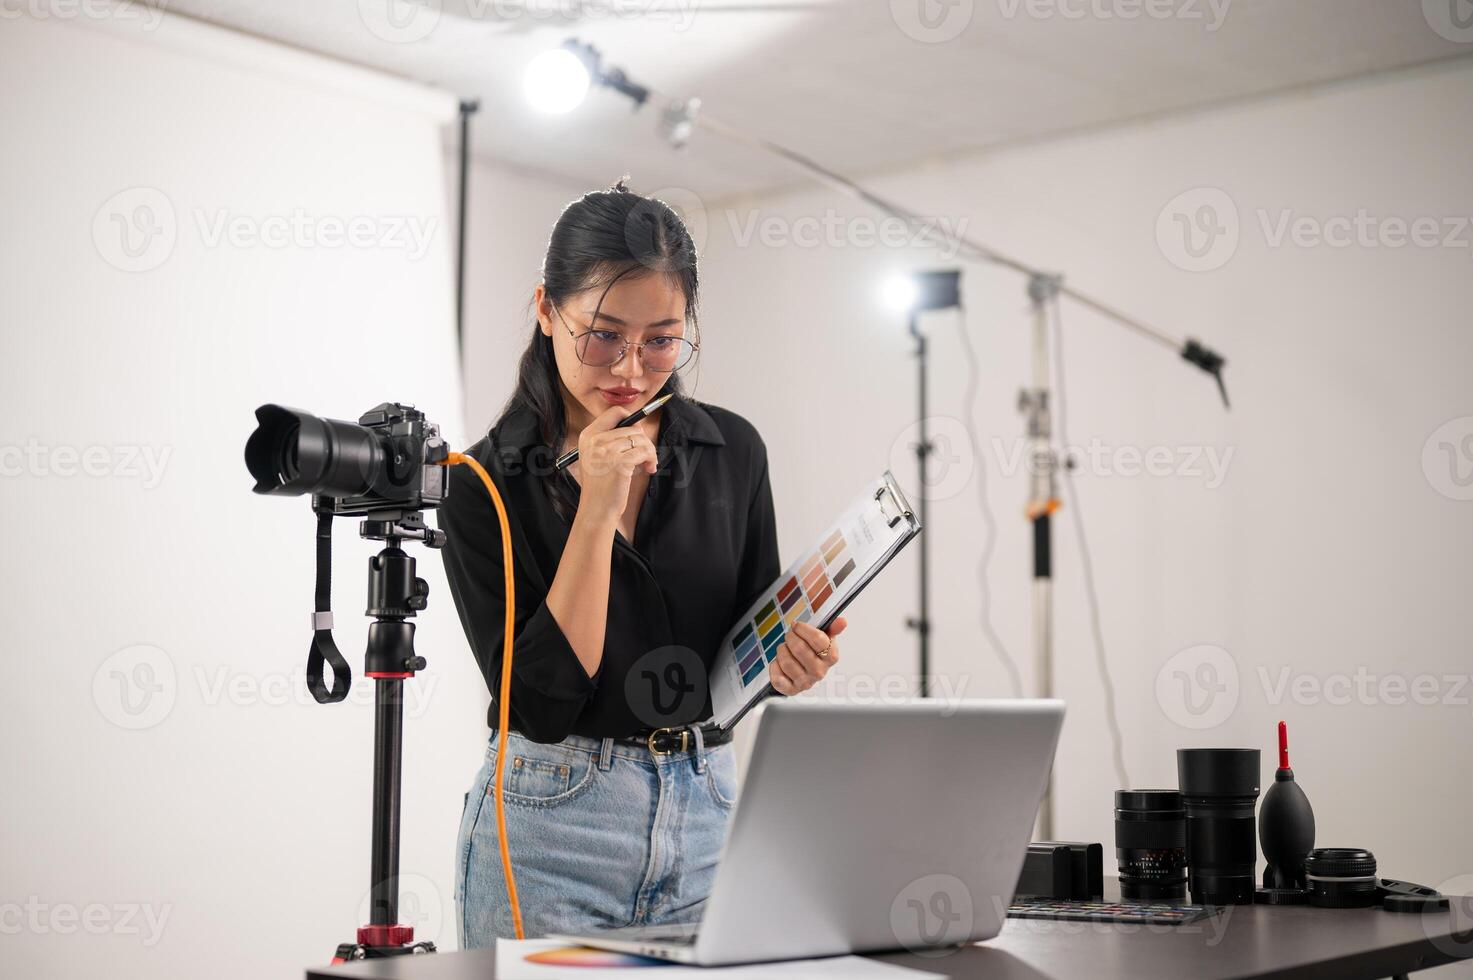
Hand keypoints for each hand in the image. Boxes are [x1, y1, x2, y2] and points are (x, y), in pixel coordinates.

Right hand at [571, 406, 657, 526]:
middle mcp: (595, 440)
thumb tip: (638, 426)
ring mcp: (607, 451)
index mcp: (588, 435)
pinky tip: (649, 469)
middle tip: (646, 455)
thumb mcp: (596, 457)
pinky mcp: (620, 463)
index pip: (614, 412)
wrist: (596, 509)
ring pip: (641, 439)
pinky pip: (645, 451)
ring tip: (648, 464)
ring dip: (650, 451)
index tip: (638, 434)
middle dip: (644, 441)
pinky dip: (651, 459)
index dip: (631, 420)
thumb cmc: (600, 485)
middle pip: (633, 427)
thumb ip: (610, 439)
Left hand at [769, 618, 846, 695]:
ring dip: (781, 650)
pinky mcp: (791, 690)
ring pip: (786, 661)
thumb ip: (832, 627)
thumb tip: (842, 622)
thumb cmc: (812, 650)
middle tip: (789, 636)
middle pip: (799, 648)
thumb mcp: (823, 636)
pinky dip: (774, 667)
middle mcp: (820, 671)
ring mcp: (806, 682)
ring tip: (785, 649)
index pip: (818, 639)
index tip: (797, 625)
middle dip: (790, 638)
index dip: (803, 629)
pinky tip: (779, 663)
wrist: (803, 668)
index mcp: (831, 657)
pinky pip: (777, 678)